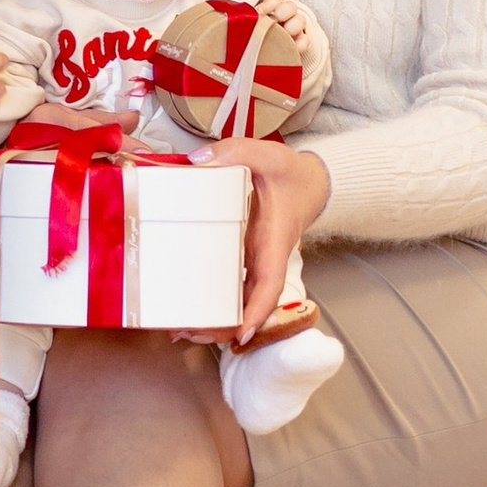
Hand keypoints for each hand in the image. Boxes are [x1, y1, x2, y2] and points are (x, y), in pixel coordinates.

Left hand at [202, 137, 332, 341]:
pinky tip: (185, 308)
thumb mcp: (266, 155)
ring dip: (214, 320)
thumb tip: (199, 161)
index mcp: (273, 242)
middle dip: (222, 327)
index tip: (240, 333)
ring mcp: (254, 262)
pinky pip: (231, 286)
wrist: (307, 181)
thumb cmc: (290, 174)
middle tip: (186, 333)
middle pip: (249, 305)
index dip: (256, 312)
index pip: (270, 285)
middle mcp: (264, 259)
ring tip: (178, 330)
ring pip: (238, 301)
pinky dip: (212, 301)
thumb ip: (235, 153)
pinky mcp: (244, 258)